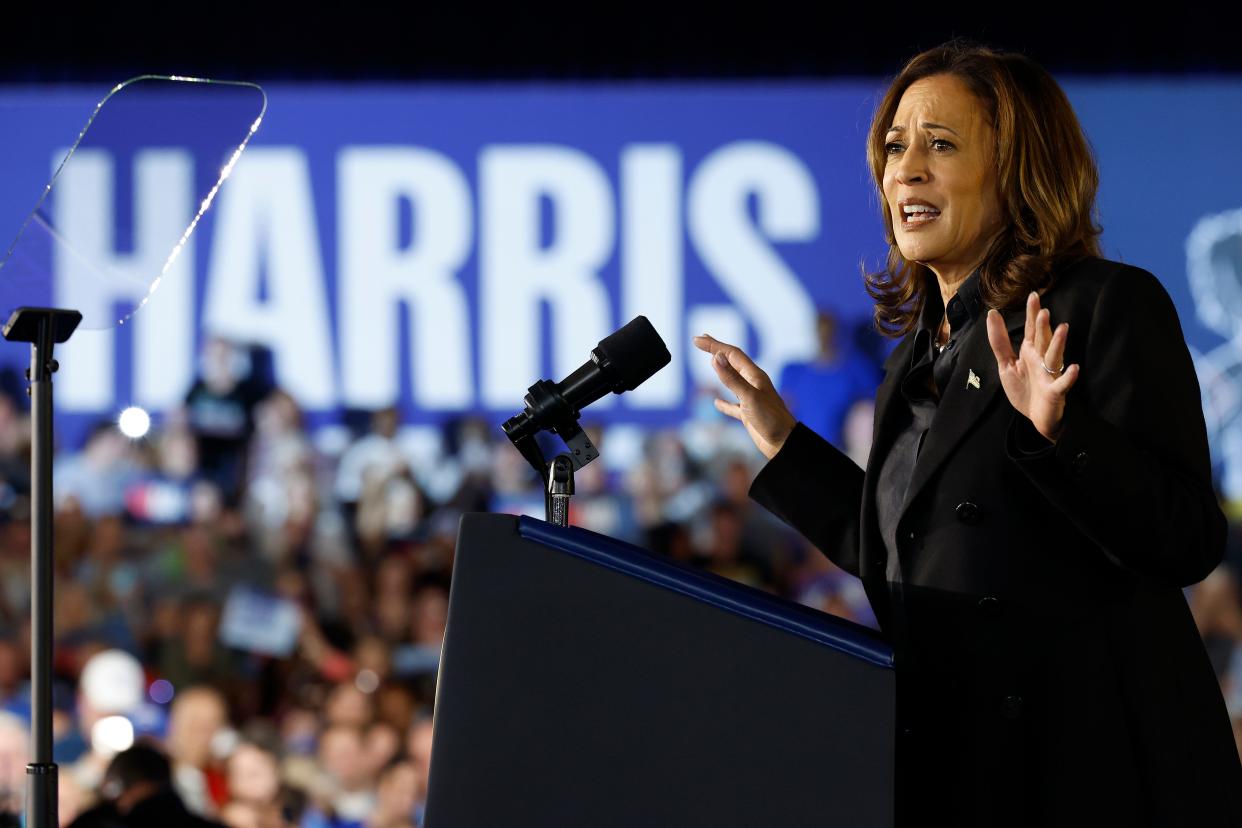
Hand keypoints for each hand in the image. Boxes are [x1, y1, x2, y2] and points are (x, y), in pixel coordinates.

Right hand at [692, 334, 796, 458]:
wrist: (784, 443)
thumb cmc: (771, 419)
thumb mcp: (749, 397)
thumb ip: (732, 378)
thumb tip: (715, 357)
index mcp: (754, 376)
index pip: (731, 354)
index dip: (714, 345)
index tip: (697, 339)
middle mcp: (753, 384)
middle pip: (732, 362)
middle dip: (716, 350)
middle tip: (701, 340)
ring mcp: (750, 398)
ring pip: (733, 380)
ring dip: (721, 369)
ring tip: (711, 360)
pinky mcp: (749, 414)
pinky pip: (734, 404)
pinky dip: (724, 402)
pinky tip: (717, 403)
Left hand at [985, 291, 1080, 442]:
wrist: (1035, 417)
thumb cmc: (1024, 389)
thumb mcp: (1006, 364)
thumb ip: (999, 341)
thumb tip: (992, 314)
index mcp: (1030, 352)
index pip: (1031, 330)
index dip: (1032, 314)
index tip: (1033, 295)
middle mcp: (1041, 360)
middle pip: (1043, 340)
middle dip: (1043, 326)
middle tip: (1044, 311)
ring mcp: (1049, 375)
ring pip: (1054, 357)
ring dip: (1059, 344)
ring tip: (1063, 329)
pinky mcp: (1055, 392)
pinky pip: (1062, 383)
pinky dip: (1068, 376)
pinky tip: (1073, 368)